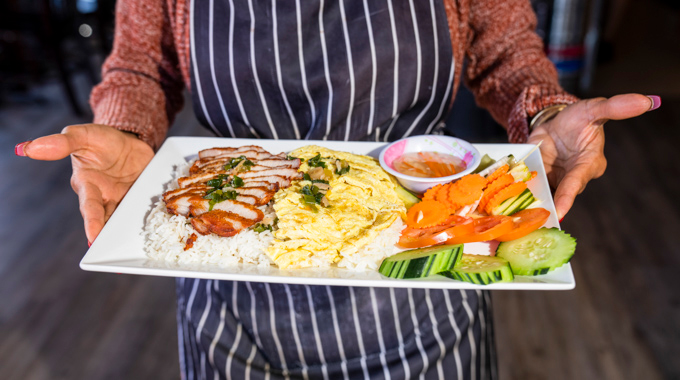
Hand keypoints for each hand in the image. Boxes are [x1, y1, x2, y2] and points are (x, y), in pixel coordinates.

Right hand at [17, 124, 153, 242]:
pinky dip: (152, 219)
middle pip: (108, 222)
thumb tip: (29, 148)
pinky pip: (146, 210)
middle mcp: (106, 198)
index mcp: (88, 186)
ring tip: (139, 248)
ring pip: (127, 220)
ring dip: (131, 232)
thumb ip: (62, 143)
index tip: (93, 238)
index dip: (91, 222)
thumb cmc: (99, 139)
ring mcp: (125, 199)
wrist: (127, 138)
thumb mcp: (82, 135)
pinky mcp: (142, 197)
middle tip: (116, 256)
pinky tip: (161, 230)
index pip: (89, 207)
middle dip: (111, 238)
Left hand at [528, 94, 658, 219]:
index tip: (559, 213)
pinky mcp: (539, 177)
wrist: (557, 120)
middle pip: (557, 192)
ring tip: (516, 214)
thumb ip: (614, 107)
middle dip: (544, 202)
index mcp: (588, 164)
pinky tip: (508, 202)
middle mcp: (571, 177)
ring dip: (530, 200)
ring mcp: (554, 179)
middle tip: (530, 217)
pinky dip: (519, 192)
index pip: (576, 183)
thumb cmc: (580, 117)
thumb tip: (646, 100)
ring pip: (542, 192)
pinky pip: (529, 186)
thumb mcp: (593, 109)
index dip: (567, 198)